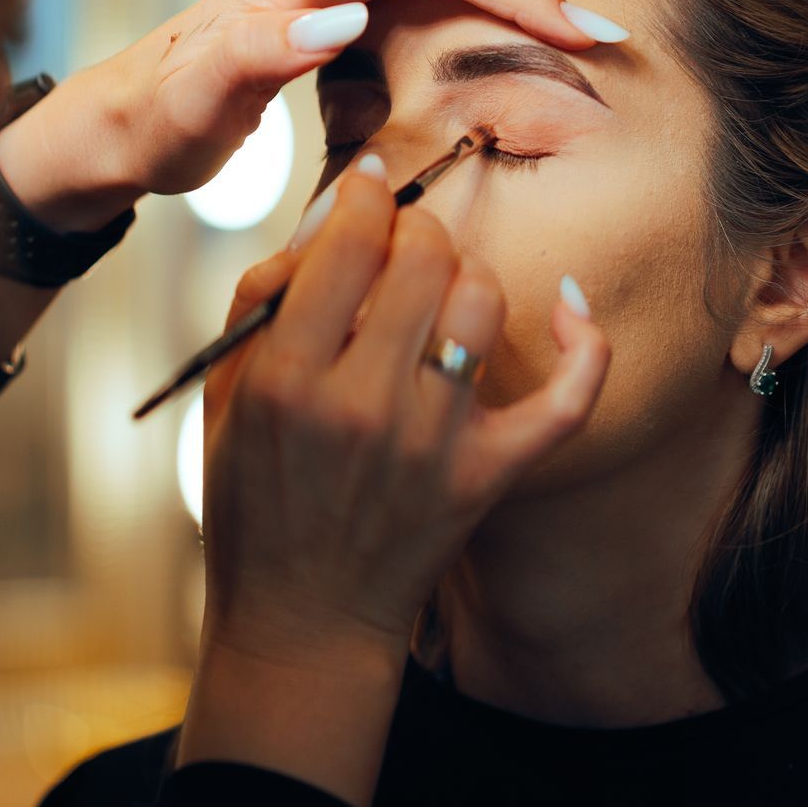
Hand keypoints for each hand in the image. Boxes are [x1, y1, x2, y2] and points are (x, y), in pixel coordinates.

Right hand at [177, 164, 609, 806]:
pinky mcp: (489, 475)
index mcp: (286, 377)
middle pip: (424, 255)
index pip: (351, 240)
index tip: (367, 190)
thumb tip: (330, 218)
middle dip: (414, 227)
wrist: (303, 616)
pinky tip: (570, 306)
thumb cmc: (254, 499)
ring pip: (484, 301)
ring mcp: (434, 442)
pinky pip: (567, 399)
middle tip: (400, 243)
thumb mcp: (224, 395)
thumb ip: (263, 297)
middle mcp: (364, 404)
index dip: (366, 194)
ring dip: (466, 274)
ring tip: (442, 292)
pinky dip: (582, 346)